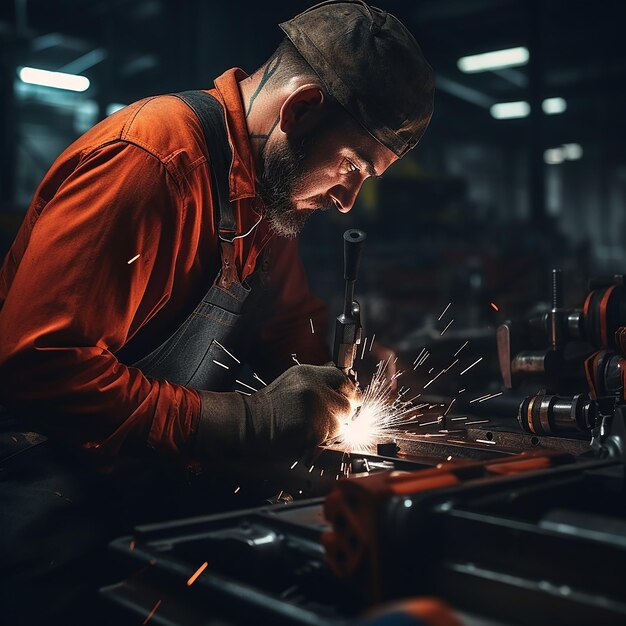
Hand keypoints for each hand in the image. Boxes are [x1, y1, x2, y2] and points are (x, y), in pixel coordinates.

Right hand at [195, 364, 356, 459]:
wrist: (248, 425)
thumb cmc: (268, 409)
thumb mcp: (292, 384)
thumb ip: (317, 383)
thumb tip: (342, 389)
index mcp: (309, 373)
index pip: (344, 380)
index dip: (347, 393)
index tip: (344, 401)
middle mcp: (315, 386)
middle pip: (349, 402)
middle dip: (342, 414)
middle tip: (324, 420)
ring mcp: (316, 406)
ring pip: (343, 422)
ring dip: (333, 429)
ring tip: (310, 428)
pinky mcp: (315, 426)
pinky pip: (332, 436)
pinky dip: (324, 440)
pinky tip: (306, 436)